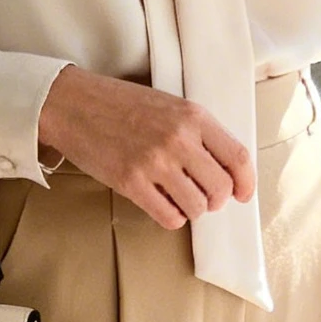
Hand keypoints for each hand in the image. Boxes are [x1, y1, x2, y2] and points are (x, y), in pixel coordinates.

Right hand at [38, 67, 254, 229]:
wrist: (74, 105)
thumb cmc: (120, 105)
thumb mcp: (168, 105)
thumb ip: (195, 131)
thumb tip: (221, 167)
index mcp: (193, 116)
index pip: (237, 157)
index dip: (246, 182)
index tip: (243, 194)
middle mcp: (178, 139)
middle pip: (220, 187)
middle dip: (217, 200)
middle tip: (205, 198)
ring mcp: (154, 162)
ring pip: (197, 206)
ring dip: (193, 209)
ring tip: (179, 199)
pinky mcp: (131, 182)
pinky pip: (169, 216)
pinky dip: (172, 217)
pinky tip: (163, 205)